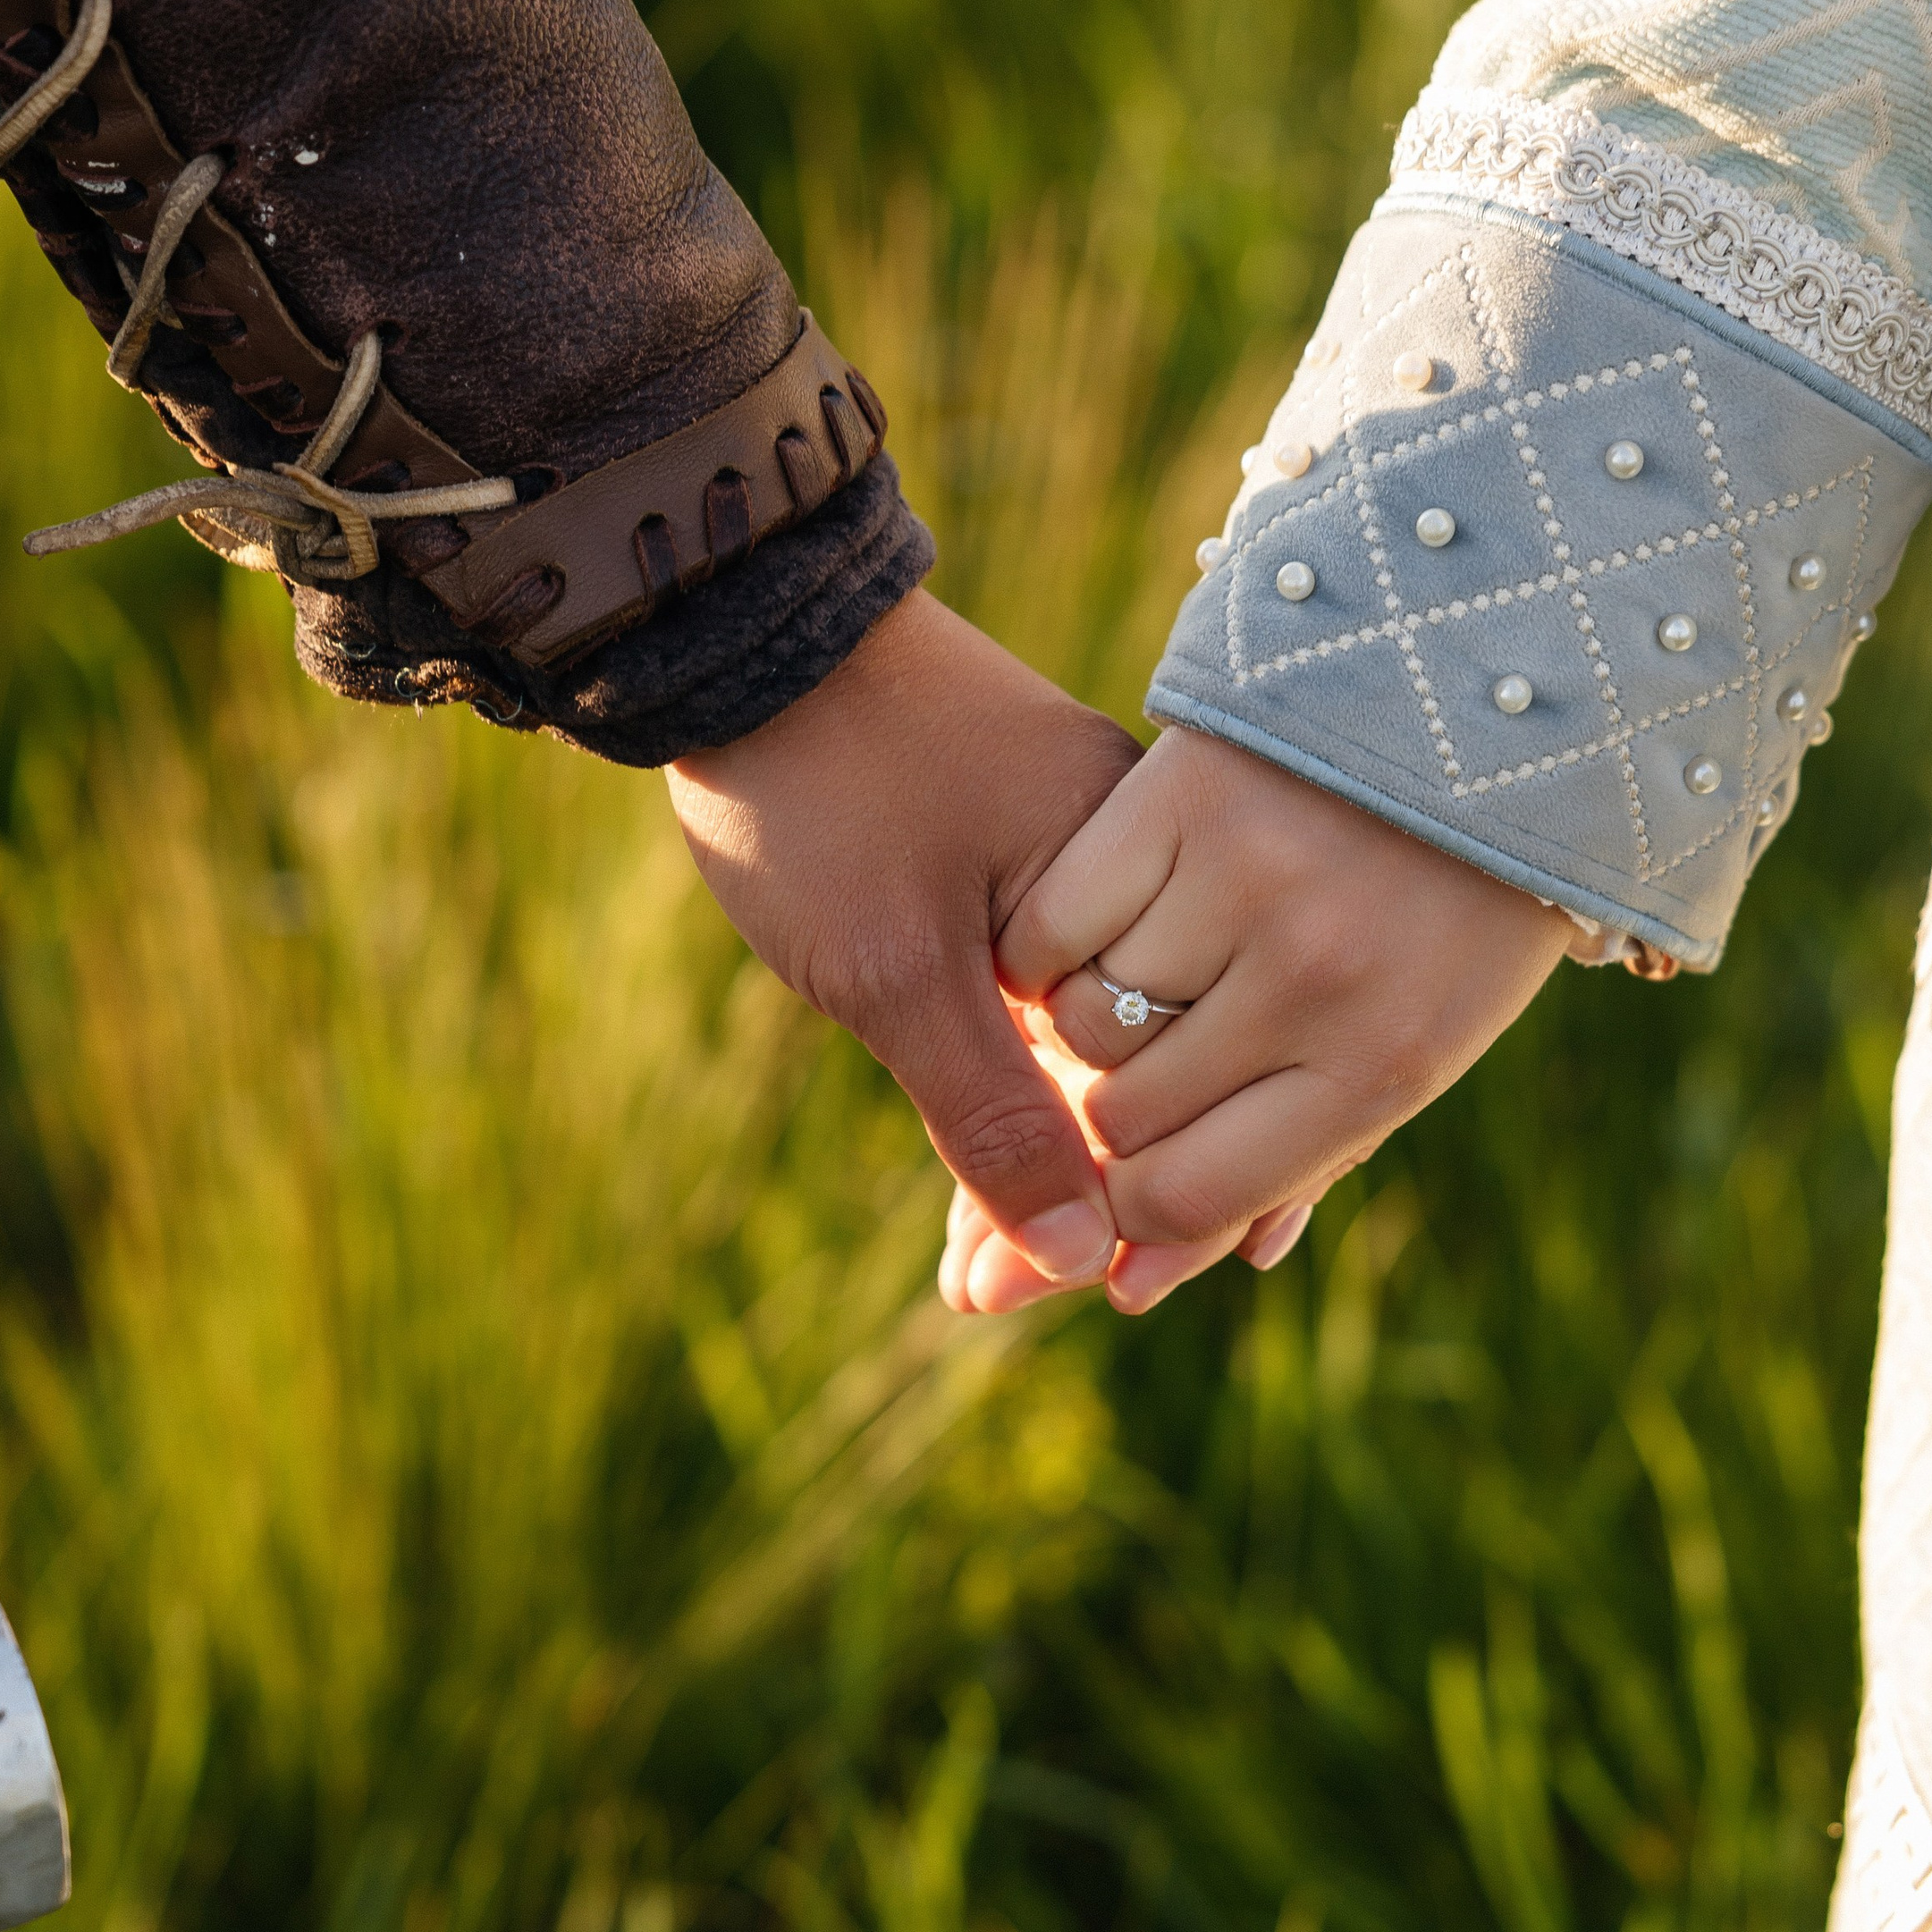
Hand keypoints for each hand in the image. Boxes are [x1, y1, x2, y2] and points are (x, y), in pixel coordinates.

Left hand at [667, 591, 1140, 1301]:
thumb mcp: (898, 971)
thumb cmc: (819, 786)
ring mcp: (1095, 876)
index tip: (1091, 1299)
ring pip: (1095, 1058)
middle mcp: (1151, 879)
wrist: (741, 629)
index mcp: (1156, 882)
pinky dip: (1017, 1093)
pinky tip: (981, 1187)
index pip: (1190, 1087)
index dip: (1149, 1207)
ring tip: (972, 1280)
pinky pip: (1055, 1014)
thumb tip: (1084, 1261)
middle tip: (985, 1302)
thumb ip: (995, 1115)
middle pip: (1151, 1085)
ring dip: (1040, 1163)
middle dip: (1083, 1204)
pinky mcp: (1031, 875)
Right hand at [941, 726, 1569, 1313]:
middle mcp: (1315, 985)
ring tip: (1148, 969)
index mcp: (1381, 1069)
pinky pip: (1054, 926)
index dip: (1122, 1215)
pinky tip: (1094, 917)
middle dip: (1105, 1111)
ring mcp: (1247, 885)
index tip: (1103, 1185)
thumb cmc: (1440, 920)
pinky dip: (1051, 942)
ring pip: (1081, 1027)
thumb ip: (1270, 1173)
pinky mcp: (1184, 798)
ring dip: (1085, 1021)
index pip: (1187, 1197)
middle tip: (1144, 1054)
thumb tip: (1127, 1293)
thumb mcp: (1398, 1056)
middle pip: (1122, 1119)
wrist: (1494, 708)